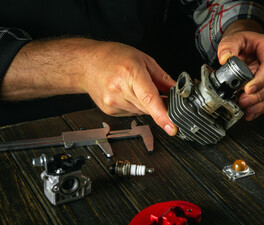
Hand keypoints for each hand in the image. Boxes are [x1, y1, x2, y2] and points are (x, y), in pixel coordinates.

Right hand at [2, 38, 177, 134]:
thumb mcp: (143, 59)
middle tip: (152, 87)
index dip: (163, 115)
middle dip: (157, 102)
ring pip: (142, 112)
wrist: (85, 63)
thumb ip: (162, 77)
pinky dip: (135, 105)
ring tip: (133, 86)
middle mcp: (120, 90)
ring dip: (144, 103)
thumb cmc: (112, 57)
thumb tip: (177, 90)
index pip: (149, 99)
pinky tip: (126, 93)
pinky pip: (132, 113)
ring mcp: (113, 102)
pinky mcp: (110, 111)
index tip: (172, 127)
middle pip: (149, 107)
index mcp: (131, 74)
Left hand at [217, 22, 263, 119]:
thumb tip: (224, 59)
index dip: (261, 79)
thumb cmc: (245, 43)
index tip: (248, 89)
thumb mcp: (234, 38)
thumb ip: (228, 47)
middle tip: (243, 101)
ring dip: (262, 104)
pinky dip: (263, 108)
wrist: (249, 46)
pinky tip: (251, 112)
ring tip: (246, 109)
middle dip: (259, 95)